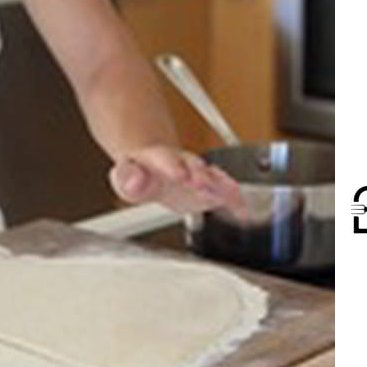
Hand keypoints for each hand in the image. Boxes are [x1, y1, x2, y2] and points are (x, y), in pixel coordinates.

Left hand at [109, 145, 242, 213]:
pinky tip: (242, 208)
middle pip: (194, 166)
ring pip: (212, 176)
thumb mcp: (125, 176)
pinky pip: (224, 191)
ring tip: (230, 194)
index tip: (179, 175)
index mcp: (160, 158)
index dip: (174, 166)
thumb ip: (127, 179)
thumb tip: (132, 182)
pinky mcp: (209, 188)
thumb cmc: (140, 173)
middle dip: (200, 175)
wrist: (154, 167)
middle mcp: (183, 163)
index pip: (166, 159)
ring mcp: (198, 174)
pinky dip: (233, 198)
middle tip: (203, 184)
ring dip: (220, 185)